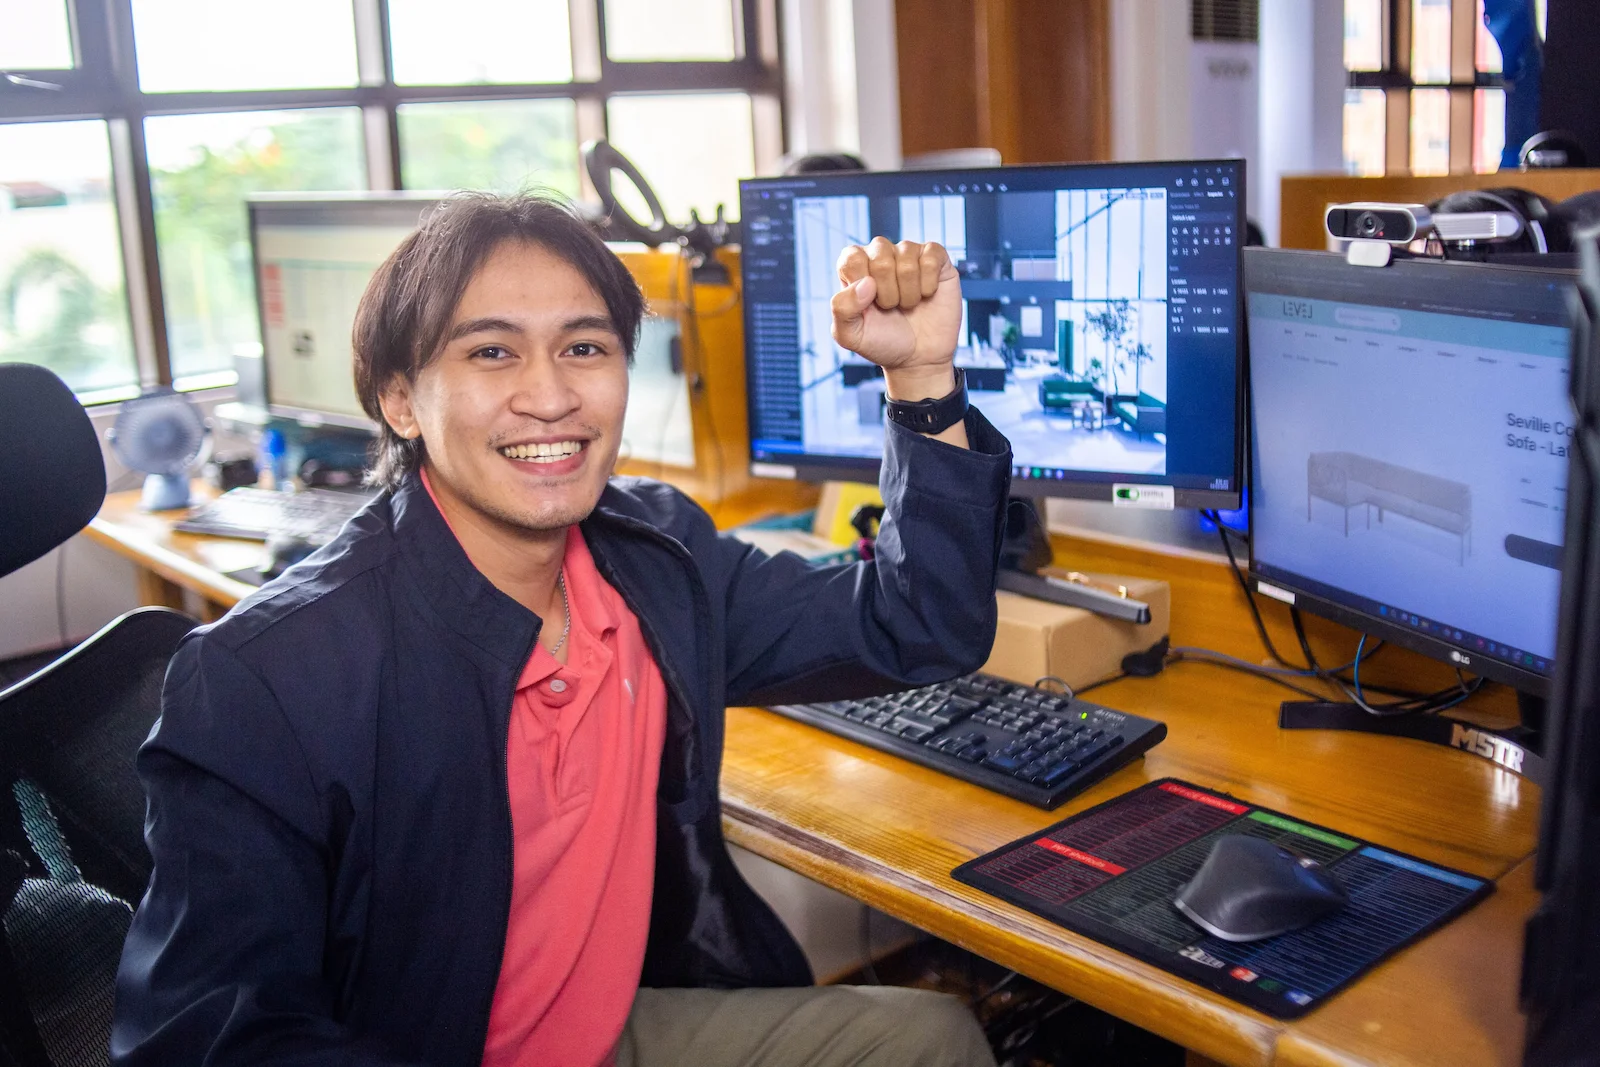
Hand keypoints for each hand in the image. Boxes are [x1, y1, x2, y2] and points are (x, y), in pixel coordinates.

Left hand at [830, 238, 961, 397]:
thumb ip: (842, 308)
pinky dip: (928, 284)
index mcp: (855, 265)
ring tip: (908, 304)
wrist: (918, 358)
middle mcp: (880, 253)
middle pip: (881, 258)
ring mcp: (909, 253)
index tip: (868, 305)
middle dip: (887, 294)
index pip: (852, 258)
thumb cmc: (881, 342)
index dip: (861, 286)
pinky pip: (932, 257)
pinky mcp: (936, 257)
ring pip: (907, 260)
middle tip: (891, 307)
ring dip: (909, 293)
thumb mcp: (850, 334)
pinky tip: (926, 294)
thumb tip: (867, 282)